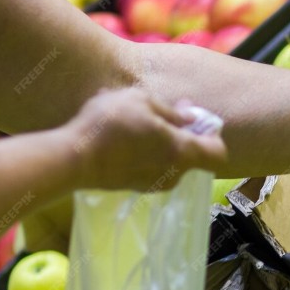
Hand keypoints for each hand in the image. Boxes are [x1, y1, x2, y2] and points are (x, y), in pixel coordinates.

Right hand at [63, 88, 226, 190]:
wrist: (71, 159)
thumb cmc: (111, 125)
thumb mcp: (142, 102)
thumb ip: (172, 112)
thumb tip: (191, 117)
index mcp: (183, 152)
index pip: (218, 152)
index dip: (213, 134)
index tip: (198, 120)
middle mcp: (174, 174)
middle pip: (193, 155)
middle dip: (183, 133)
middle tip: (163, 113)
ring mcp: (154, 184)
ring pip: (170, 160)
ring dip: (161, 142)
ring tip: (136, 122)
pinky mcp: (134, 187)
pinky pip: (151, 167)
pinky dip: (145, 153)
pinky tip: (123, 138)